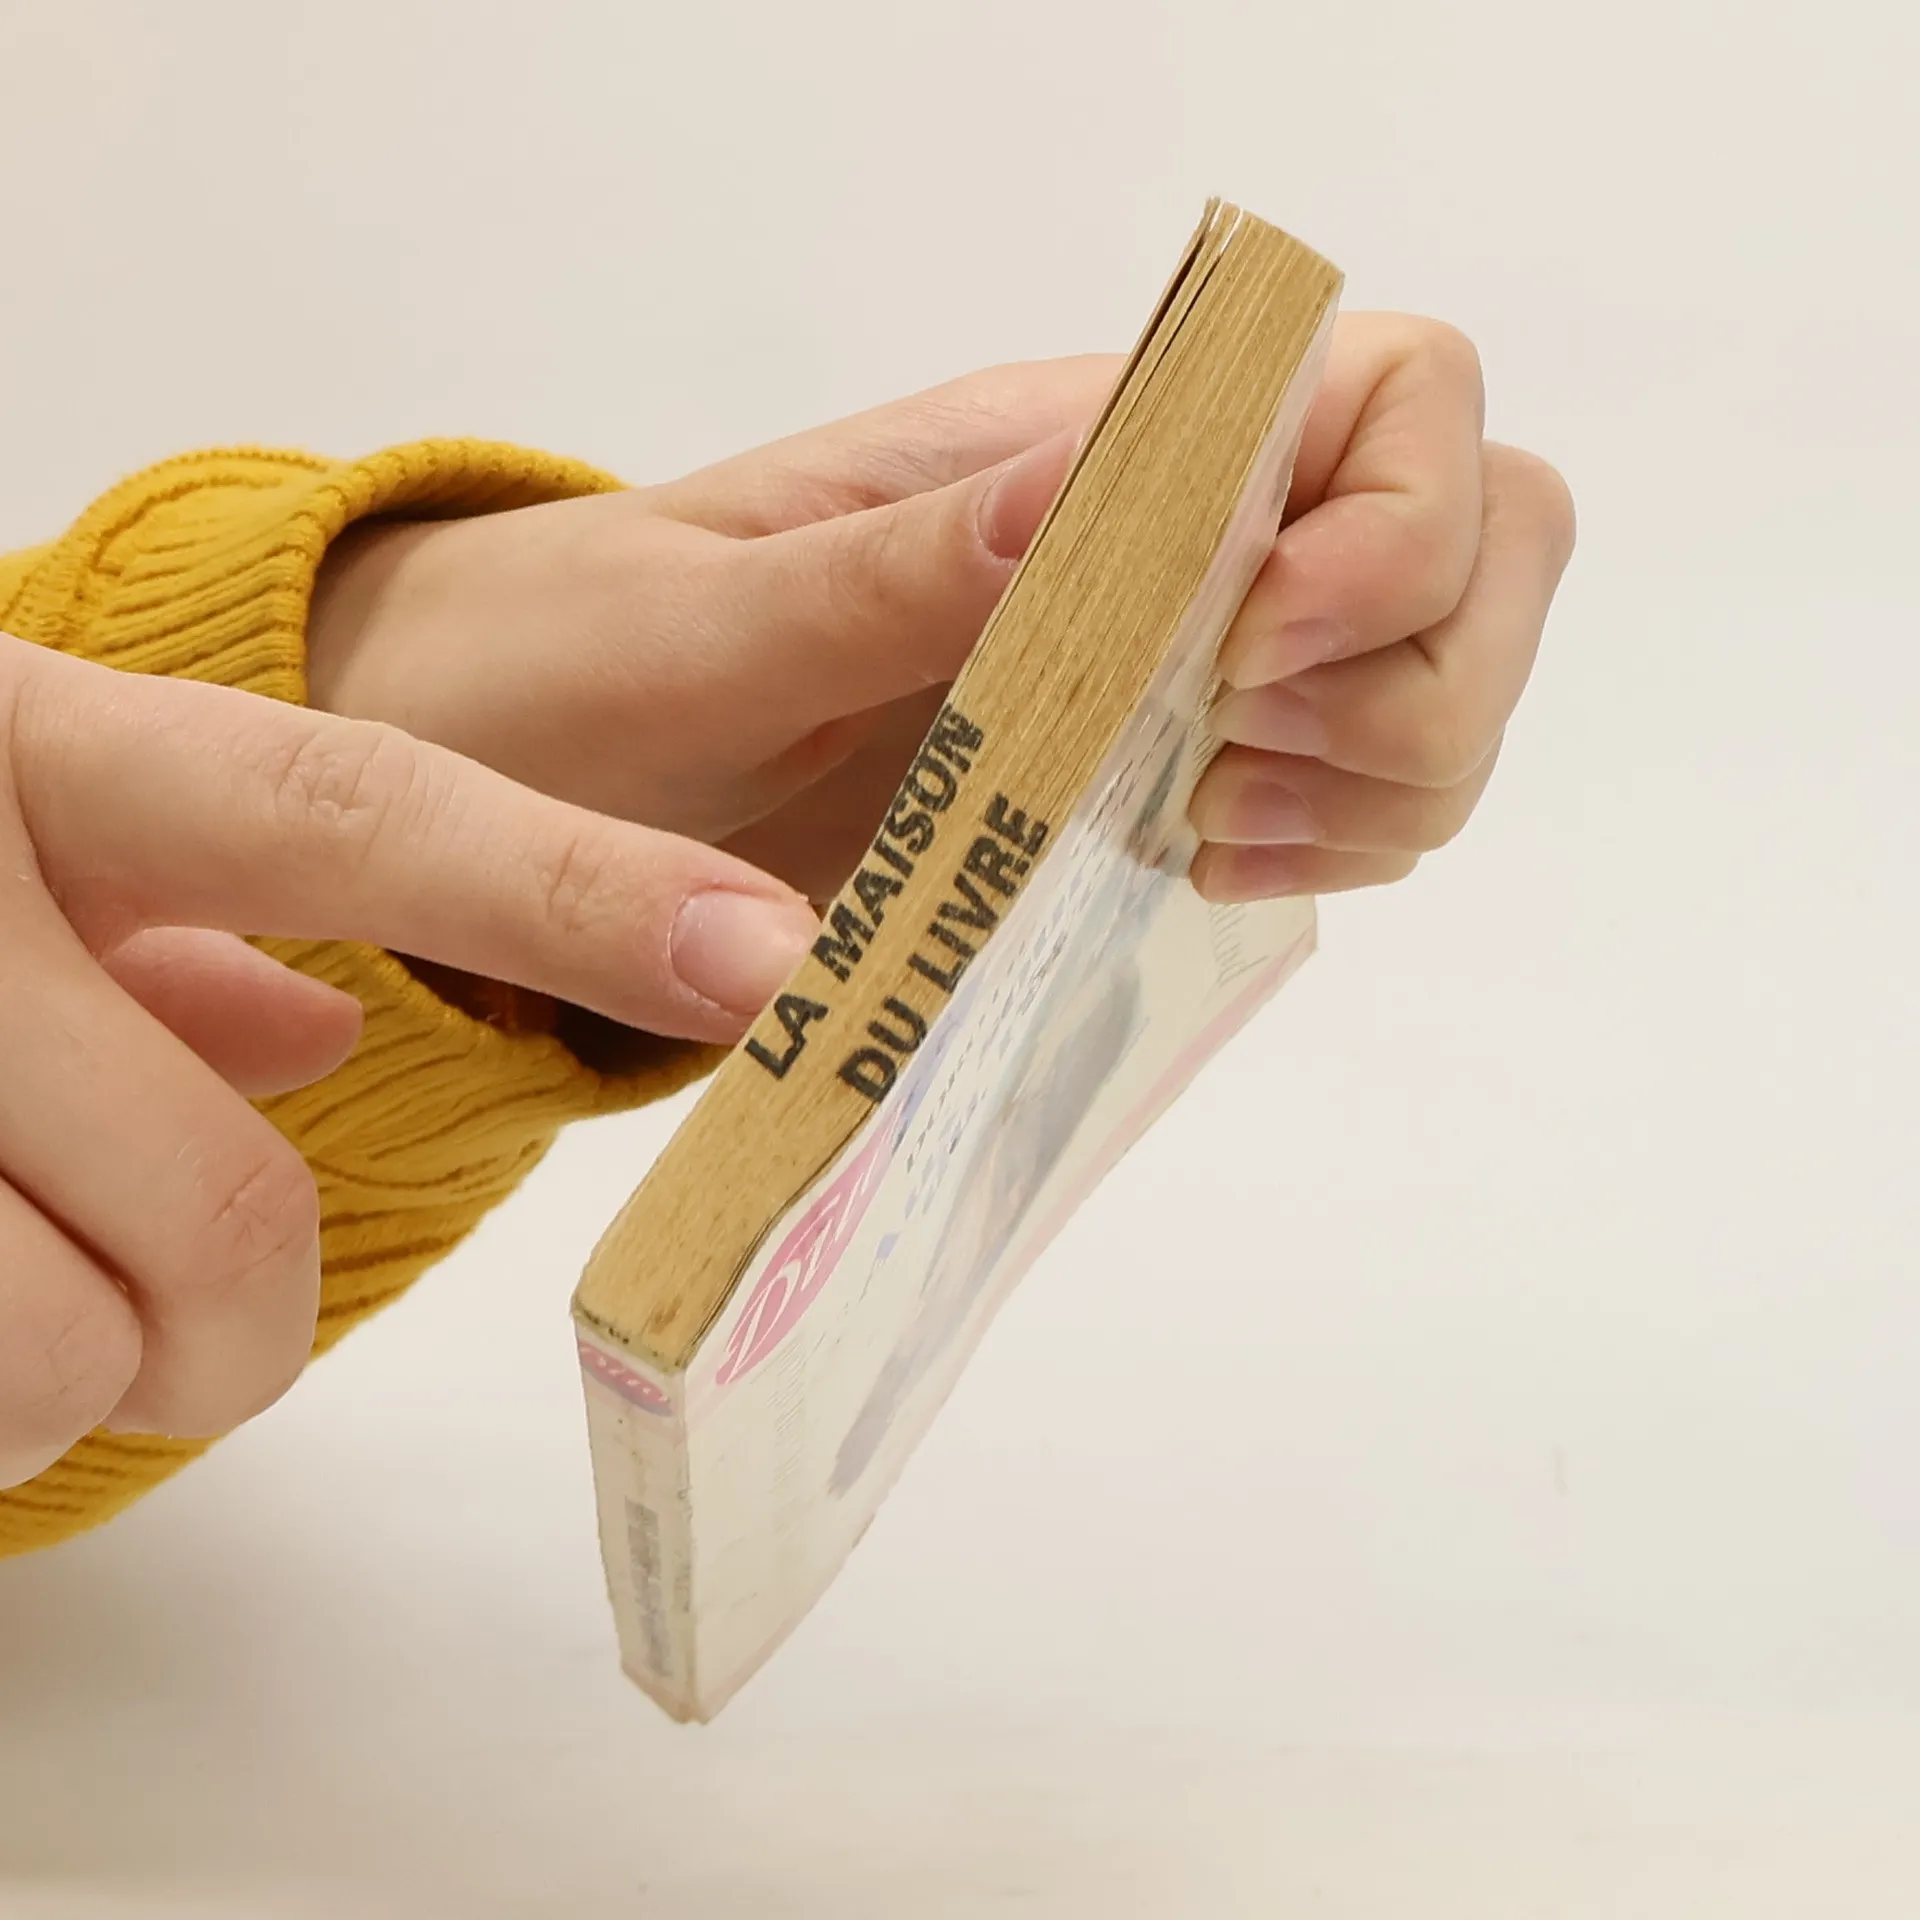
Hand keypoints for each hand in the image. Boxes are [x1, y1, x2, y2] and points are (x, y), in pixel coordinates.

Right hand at [0, 634, 814, 1485]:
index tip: (772, 952)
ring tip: (10, 1301)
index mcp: (25, 749)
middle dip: (247, 1325)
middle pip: (229, 1214)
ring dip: (77, 1382)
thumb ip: (170, 905)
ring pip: (70, 1357)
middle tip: (204, 1323)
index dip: (576, 891)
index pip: (358, 808)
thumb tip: (317, 1024)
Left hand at [308, 315, 1573, 904]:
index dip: (1397, 520)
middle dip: (1422, 672)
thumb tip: (1096, 486)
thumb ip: (895, 569)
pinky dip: (1335, 841)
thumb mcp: (701, 628)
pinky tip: (1197, 869)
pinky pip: (1347, 788)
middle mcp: (1162, 535)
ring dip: (1387, 774)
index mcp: (1068, 446)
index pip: (1389, 392)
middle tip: (1226, 774)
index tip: (1254, 656)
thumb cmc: (577, 674)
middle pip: (1480, 530)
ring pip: (1437, 673)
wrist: (524, 770)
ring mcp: (1173, 656)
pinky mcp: (1149, 771)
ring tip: (1204, 836)